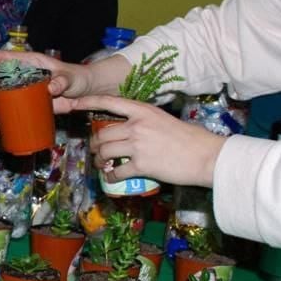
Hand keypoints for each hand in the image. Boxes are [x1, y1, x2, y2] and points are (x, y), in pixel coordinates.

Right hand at [0, 50, 103, 118]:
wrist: (86, 94)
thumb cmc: (78, 78)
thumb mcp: (70, 78)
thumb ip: (62, 81)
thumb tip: (51, 88)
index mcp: (31, 62)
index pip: (7, 57)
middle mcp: (24, 75)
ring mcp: (25, 91)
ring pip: (4, 97)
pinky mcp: (30, 105)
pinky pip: (14, 111)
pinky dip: (6, 120)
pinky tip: (0, 129)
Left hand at [76, 95, 225, 187]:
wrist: (205, 155)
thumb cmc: (189, 138)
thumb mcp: (164, 120)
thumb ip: (144, 122)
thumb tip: (127, 131)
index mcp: (143, 111)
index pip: (110, 102)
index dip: (89, 102)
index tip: (75, 103)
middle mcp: (138, 125)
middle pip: (103, 133)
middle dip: (95, 144)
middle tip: (97, 150)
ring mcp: (138, 145)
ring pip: (105, 151)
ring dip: (100, 160)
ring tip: (102, 164)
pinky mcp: (142, 165)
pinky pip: (117, 171)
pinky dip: (110, 176)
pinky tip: (111, 178)